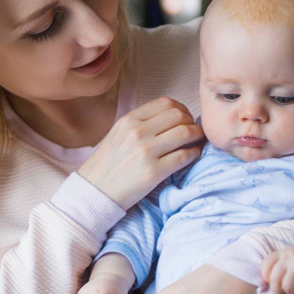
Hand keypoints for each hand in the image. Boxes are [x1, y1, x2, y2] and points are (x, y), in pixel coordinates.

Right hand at [78, 97, 203, 209]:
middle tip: (194, 130)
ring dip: (198, 136)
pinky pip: (185, 156)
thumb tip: (171, 118)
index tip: (185, 118)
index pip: (165, 103)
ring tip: (197, 141)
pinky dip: (194, 153)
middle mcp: (137, 132)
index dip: (182, 108)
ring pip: (186, 133)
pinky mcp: (154, 172)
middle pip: (179, 115)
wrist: (95, 190)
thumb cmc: (107, 163)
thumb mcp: (118, 134)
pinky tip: (192, 155)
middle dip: (192, 121)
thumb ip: (140, 123)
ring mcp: (146, 152)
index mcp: (128, 120)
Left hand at [261, 246, 293, 293]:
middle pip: (274, 280)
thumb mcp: (291, 256)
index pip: (266, 264)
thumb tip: (267, 283)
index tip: (270, 282)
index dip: (266, 276)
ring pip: (287, 288)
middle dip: (277, 292)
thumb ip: (279, 265)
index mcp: (283, 252)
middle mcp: (289, 258)